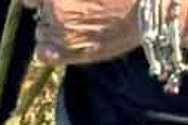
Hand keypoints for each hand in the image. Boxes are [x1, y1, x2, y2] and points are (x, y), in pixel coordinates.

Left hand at [24, 1, 187, 66]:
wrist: (152, 13)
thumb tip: (36, 0)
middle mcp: (57, 14)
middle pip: (38, 11)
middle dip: (49, 7)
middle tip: (73, 6)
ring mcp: (64, 38)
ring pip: (41, 32)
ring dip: (51, 27)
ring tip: (75, 22)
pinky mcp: (74, 56)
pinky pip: (46, 54)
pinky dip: (50, 47)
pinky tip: (62, 41)